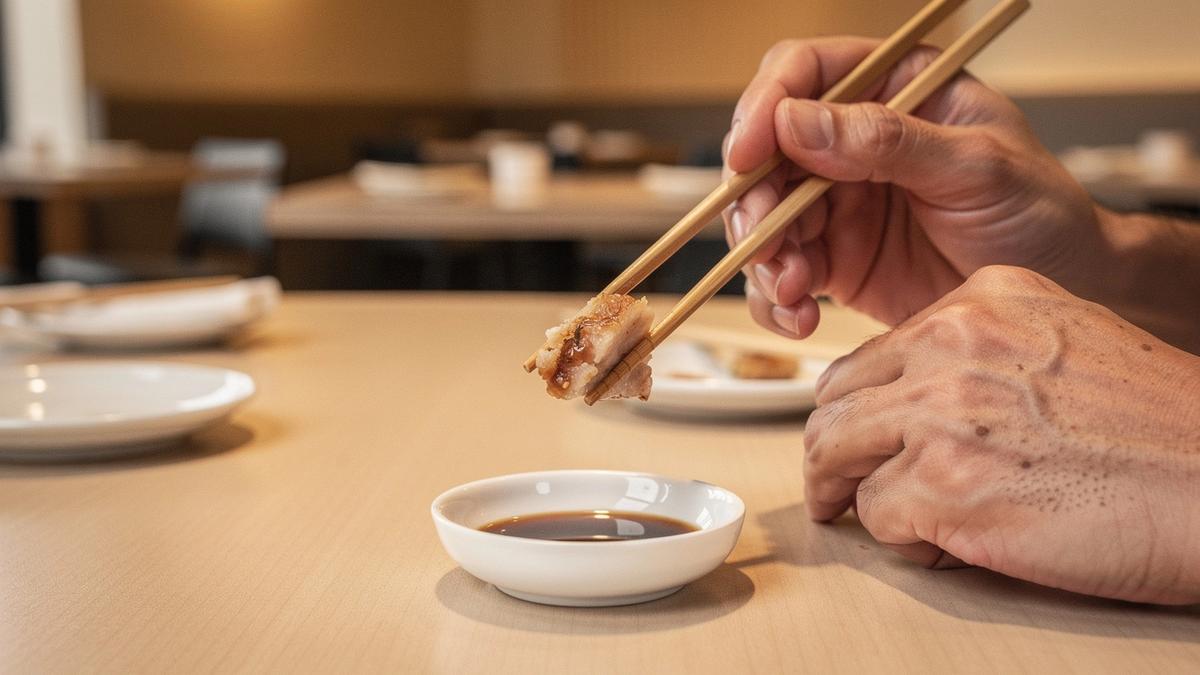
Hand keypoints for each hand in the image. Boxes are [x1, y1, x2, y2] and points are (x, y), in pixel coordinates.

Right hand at [723, 37, 1102, 337]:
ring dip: (763, 259)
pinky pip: (782, 275)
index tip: (748, 155)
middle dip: (756, 202)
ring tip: (793, 290)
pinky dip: (777, 299)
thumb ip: (887, 142)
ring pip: (765, 218)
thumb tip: (798, 123)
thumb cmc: (1040, 214)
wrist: (1067, 292)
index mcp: (894, 88)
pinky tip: (799, 315)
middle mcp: (855, 142)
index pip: (804, 73)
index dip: (764, 108)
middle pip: (767, 153)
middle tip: (766, 244)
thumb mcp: (976, 167)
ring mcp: (840, 202)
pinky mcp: (836, 260)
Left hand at [805, 265, 1199, 603]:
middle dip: (831, 447)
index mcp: (980, 301)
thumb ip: (986, 352)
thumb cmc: (1162, 428)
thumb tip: (917, 393)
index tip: (861, 433)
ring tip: (866, 514)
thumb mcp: (1066, 342)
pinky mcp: (943, 485)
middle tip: (837, 482)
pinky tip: (943, 544)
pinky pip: (876, 515)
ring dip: (844, 491)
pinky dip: (900, 539)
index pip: (873, 354)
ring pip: (832, 450)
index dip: (861, 403)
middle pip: (836, 398)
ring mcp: (940, 412)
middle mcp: (950, 344)